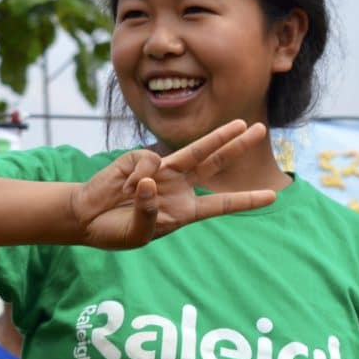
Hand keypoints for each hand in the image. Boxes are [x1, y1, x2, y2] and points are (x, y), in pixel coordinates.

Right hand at [69, 120, 277, 249]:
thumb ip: (148, 213)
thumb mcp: (138, 233)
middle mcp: (178, 186)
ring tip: (240, 125)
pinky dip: (139, 177)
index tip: (273, 196)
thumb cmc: (114, 231)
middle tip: (262, 129)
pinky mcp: (140, 159)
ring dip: (219, 136)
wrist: (85, 218)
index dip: (246, 200)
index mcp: (185, 210)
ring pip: (195, 149)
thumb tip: (150, 182)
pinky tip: (124, 188)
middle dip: (239, 146)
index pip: (221, 204)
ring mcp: (161, 170)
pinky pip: (149, 163)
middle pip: (215, 163)